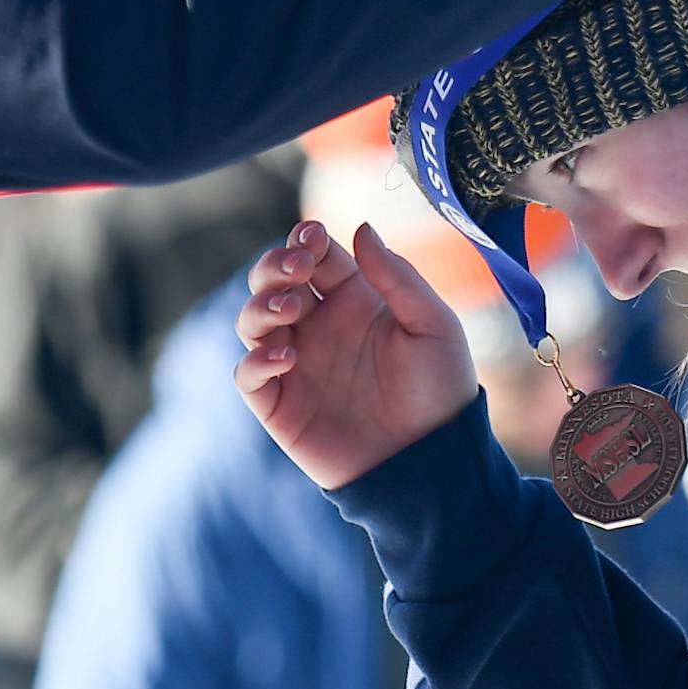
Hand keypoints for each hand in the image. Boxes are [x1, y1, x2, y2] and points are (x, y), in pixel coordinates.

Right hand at [234, 221, 477, 489]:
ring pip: (252, 319)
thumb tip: (360, 227)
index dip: (305, 240)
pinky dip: (255, 360)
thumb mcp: (434, 326)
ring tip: (291, 309)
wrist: (431, 461)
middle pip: (273, 280)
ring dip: (262, 305)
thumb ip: (398, 277)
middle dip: (274, 264)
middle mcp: (319, 326)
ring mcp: (295, 364)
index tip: (312, 236)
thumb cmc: (440, 393)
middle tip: (297, 268)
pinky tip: (284, 357)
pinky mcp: (279, 404)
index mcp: (355, 300)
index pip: (316, 256)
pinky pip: (247, 374)